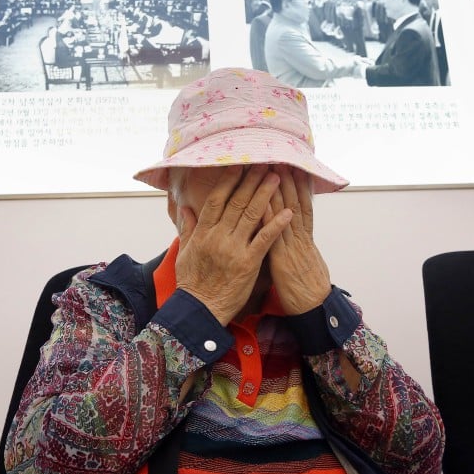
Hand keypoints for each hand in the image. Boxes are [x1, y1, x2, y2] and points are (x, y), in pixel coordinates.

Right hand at [175, 165, 292, 324]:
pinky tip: (288, 212)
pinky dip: (277, 225)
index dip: (229, 180)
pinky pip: (265, 240)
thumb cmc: (192, 283)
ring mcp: (234, 249)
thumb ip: (187, 228)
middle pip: (237, 202)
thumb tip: (184, 208)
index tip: (239, 165)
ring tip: (277, 177)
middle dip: (252, 180)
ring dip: (266, 194)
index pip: (217, 199)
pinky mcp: (249, 263)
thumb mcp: (184, 252)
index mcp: (203, 232)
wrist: (200, 309)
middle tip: (265, 163)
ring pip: (252, 215)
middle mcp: (218, 236)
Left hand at [266, 166, 331, 314]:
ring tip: (274, 167)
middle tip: (281, 155)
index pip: (301, 204)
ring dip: (279, 189)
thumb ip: (299, 244)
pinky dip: (269, 217)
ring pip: (286, 213)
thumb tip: (293, 230)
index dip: (297, 184)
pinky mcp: (282, 258)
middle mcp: (299, 237)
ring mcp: (292, 246)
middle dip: (287, 179)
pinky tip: (262, 201)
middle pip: (294, 202)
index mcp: (304, 237)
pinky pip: (274, 234)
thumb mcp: (306, 260)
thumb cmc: (308, 287)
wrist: (314, 308)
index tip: (291, 165)